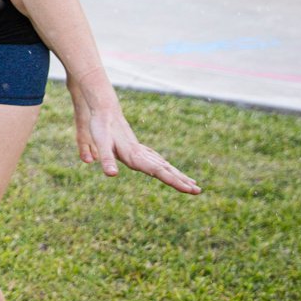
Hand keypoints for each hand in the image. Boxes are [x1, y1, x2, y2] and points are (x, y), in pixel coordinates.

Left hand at [81, 104, 201, 194]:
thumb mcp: (101, 143)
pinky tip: (167, 169)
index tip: (190, 189)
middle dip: (182, 181)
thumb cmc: (101, 126)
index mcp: (135, 156)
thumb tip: (112, 175)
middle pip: (166, 170)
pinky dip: (166, 167)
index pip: (159, 171)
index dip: (174, 181)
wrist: (105, 108)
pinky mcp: (137, 148)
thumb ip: (107, 159)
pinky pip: (156, 160)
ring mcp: (141, 151)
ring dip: (177, 175)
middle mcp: (141, 154)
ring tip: (192, 184)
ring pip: (163, 165)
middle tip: (198, 191)